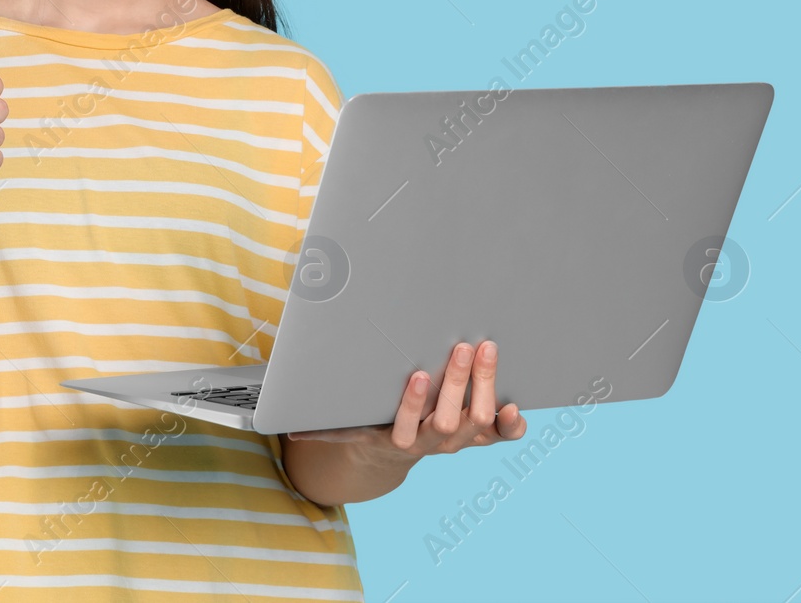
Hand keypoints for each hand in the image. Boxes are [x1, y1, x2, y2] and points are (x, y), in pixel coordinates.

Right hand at [286, 340, 526, 465]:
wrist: (396, 453)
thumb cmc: (369, 424)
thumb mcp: (345, 427)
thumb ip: (320, 428)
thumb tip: (286, 430)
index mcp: (398, 440)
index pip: (405, 427)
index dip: (414, 404)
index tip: (417, 375)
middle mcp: (432, 444)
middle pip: (449, 423)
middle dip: (457, 385)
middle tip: (462, 347)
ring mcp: (460, 442)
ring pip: (478, 423)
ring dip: (485, 387)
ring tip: (486, 349)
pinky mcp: (481, 436)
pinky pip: (502, 436)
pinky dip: (512, 423)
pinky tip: (515, 404)